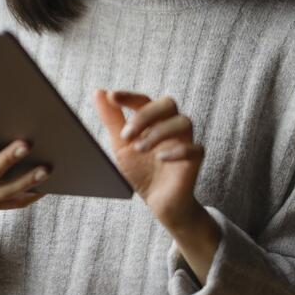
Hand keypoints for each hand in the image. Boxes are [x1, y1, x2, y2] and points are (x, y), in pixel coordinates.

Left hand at [94, 89, 219, 280]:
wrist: (159, 202)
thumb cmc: (142, 169)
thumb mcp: (121, 145)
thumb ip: (112, 119)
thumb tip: (99, 92)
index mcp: (154, 120)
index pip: (144, 100)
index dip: (129, 96)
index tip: (112, 96)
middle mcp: (171, 126)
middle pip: (168, 104)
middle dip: (146, 115)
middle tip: (126, 134)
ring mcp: (185, 142)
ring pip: (184, 122)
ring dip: (159, 132)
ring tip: (139, 148)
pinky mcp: (195, 161)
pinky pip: (196, 148)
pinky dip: (178, 151)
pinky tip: (160, 158)